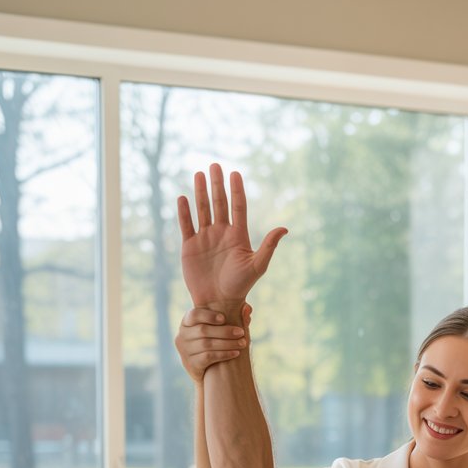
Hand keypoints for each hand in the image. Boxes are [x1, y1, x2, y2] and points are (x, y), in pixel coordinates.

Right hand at [175, 304, 252, 383]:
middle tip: (241, 332)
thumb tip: (248, 308)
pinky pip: (208, 357)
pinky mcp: (190, 364)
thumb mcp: (220, 330)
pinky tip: (235, 353)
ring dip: (227, 343)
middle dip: (224, 331)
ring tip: (242, 343)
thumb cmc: (216, 344)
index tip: (224, 318)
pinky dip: (223, 354)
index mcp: (187, 323)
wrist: (209, 373)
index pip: (194, 315)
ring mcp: (185, 351)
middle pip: (203, 330)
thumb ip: (233, 318)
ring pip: (206, 344)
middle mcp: (182, 336)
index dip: (209, 316)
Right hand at [177, 164, 286, 307]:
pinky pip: (186, 225)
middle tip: (215, 165)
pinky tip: (183, 198)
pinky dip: (184, 212)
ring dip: (200, 192)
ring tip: (199, 174)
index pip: (238, 206)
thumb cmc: (240, 286)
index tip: (235, 173)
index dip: (236, 190)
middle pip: (218, 203)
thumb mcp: (258, 266)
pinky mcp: (189, 246)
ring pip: (202, 209)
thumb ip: (269, 246)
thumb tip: (284, 228)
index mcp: (237, 235)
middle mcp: (221, 233)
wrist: (218, 302)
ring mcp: (205, 238)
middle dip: (217, 184)